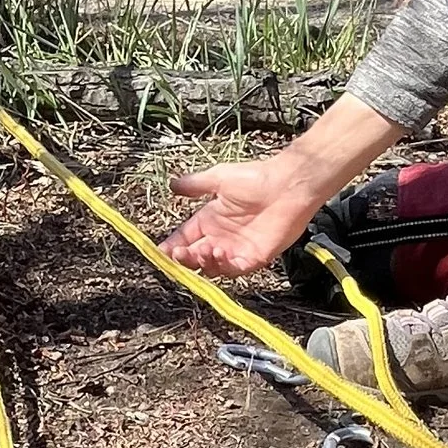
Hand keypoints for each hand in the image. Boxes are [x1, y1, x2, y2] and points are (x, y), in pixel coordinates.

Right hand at [161, 154, 321, 277]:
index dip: (172, 246)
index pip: (185, 238)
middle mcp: (221, 237)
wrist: (287, 185)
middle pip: (194, 256)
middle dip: (183, 259)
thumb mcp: (219, 177)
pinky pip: (233, 270)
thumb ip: (195, 185)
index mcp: (210, 219)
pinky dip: (223, 266)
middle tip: (177, 255)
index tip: (159, 252)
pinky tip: (220, 253)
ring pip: (211, 267)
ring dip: (202, 263)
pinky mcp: (254, 257)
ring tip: (203, 251)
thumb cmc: (256, 178)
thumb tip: (171, 184)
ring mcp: (237, 249)